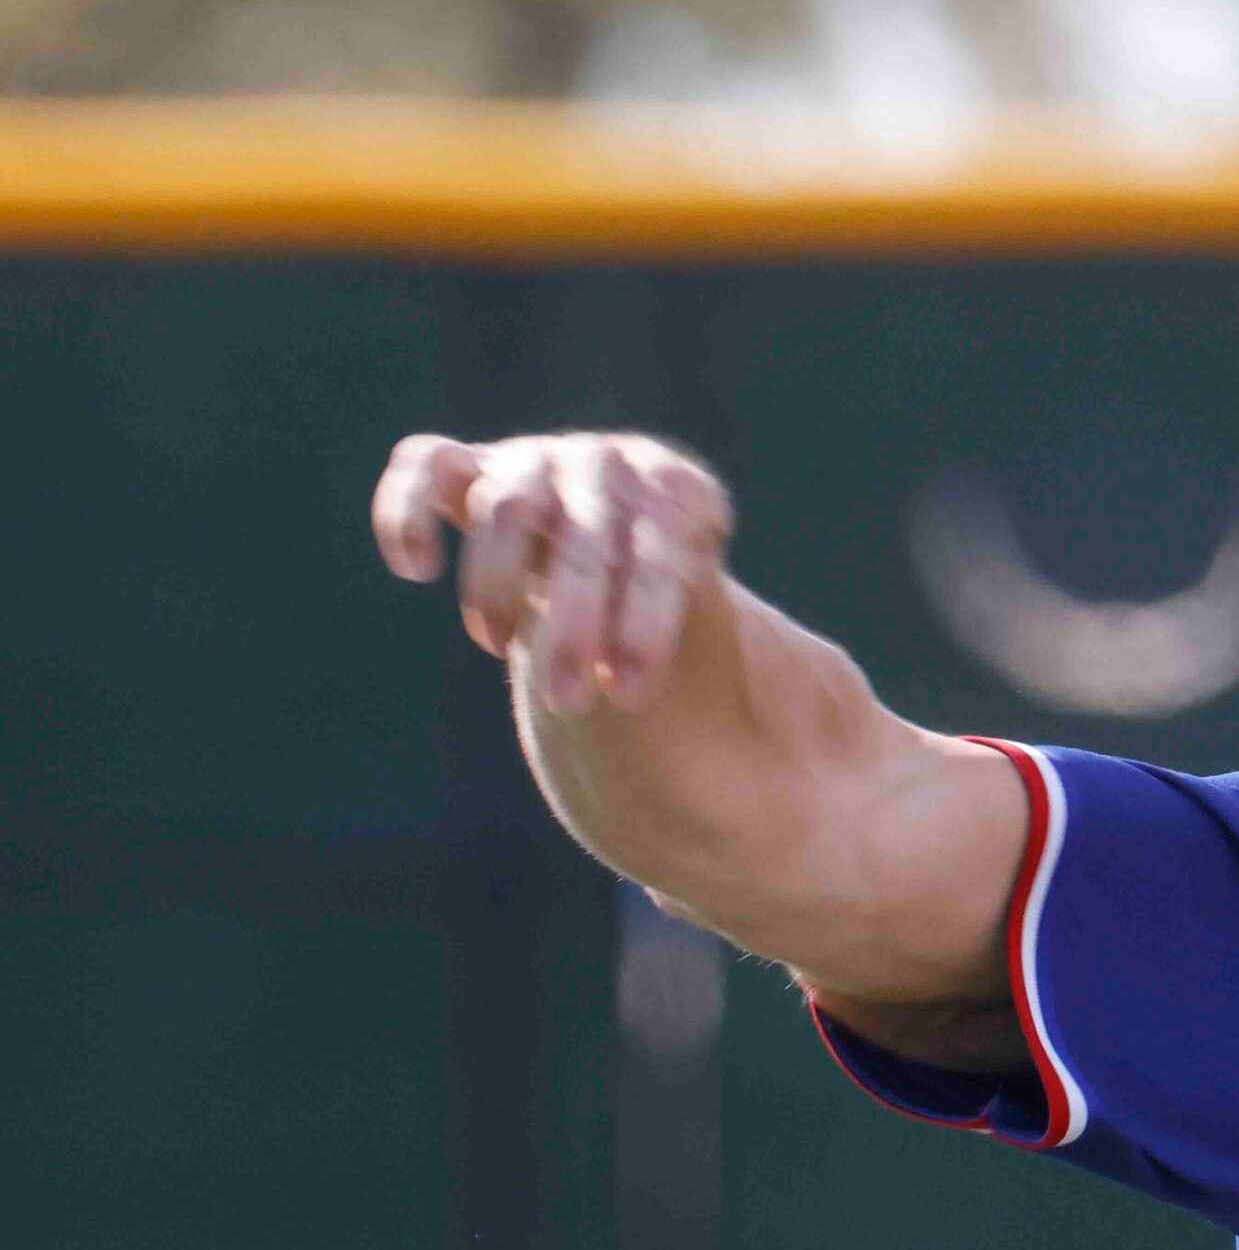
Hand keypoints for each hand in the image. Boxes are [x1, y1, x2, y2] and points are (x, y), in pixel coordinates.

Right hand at [371, 432, 733, 713]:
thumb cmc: (672, 600)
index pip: (661, 550)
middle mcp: (607, 465)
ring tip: (499, 648)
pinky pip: (424, 465)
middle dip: (573, 625)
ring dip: (495, 585)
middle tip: (567, 702)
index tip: (631, 693)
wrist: (618, 532)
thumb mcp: (724, 628)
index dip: (645, 623)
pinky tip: (415, 568)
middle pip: (584, 537)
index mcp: (678, 491)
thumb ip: (765, 680)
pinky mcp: (470, 465)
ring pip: (506, 506)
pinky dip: (407, 508)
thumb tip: (821, 791)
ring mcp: (536, 458)